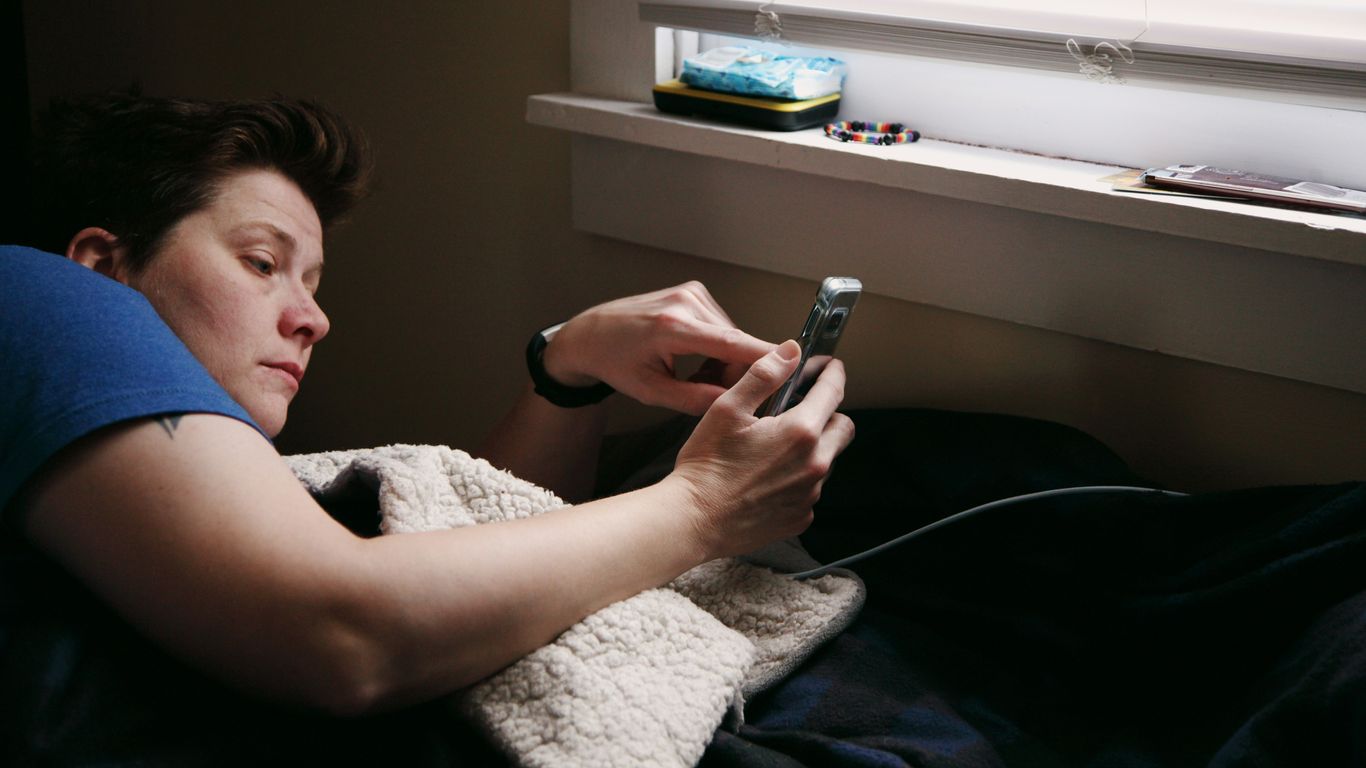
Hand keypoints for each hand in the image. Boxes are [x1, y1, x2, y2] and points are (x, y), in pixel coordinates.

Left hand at [543, 282, 774, 414]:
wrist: (592, 334)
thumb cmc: (615, 362)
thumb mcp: (651, 392)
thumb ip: (695, 400)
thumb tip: (734, 405)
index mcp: (672, 327)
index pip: (732, 343)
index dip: (765, 358)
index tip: (794, 368)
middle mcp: (685, 303)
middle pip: (736, 343)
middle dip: (732, 371)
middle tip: (708, 391)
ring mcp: (691, 293)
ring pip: (731, 335)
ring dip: (724, 358)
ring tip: (693, 374)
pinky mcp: (693, 291)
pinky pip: (721, 325)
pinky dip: (716, 344)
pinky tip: (693, 356)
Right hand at [667, 340, 855, 558]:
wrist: (694, 520)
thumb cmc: (706, 467)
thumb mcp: (728, 409)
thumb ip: (763, 376)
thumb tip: (789, 353)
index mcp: (800, 432)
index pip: (833, 392)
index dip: (833, 374)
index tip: (830, 368)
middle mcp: (814, 464)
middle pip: (843, 428)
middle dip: (831, 413)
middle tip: (804, 409)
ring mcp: (809, 494)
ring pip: (828, 460)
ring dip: (813, 448)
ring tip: (777, 447)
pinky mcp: (800, 516)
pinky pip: (811, 489)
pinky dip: (798, 478)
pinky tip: (769, 476)